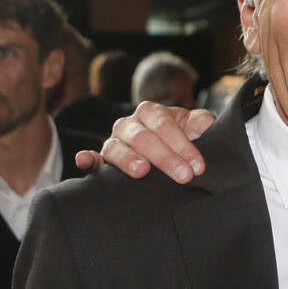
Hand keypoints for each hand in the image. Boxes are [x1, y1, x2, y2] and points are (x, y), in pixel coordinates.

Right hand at [75, 101, 214, 181]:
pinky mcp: (103, 160)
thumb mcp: (196, 127)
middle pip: (143, 137)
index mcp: (152, 112)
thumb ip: (201, 123)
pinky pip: (92, 159)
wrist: (172, 153)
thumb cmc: (185, 138)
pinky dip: (86, 159)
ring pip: (117, 147)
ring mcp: (114, 142)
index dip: (182, 145)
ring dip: (129, 159)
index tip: (198, 166)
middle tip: (184, 176)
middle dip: (165, 157)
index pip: (165, 125)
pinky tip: (84, 161)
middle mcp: (130, 124)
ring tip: (142, 171)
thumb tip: (203, 124)